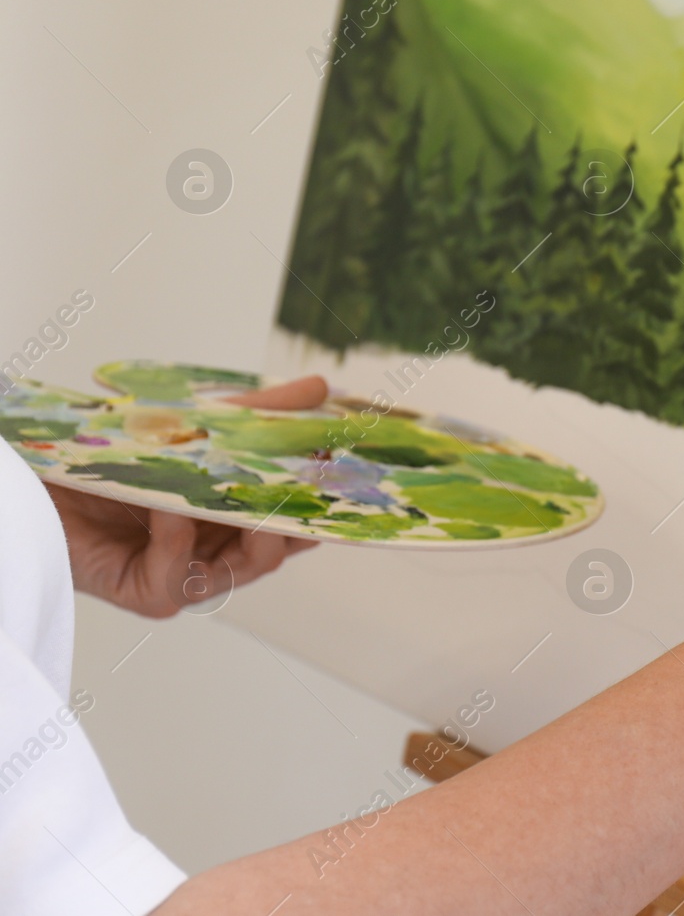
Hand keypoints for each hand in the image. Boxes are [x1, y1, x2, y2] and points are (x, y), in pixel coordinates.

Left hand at [49, 376, 329, 617]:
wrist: (43, 478)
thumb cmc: (120, 458)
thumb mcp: (201, 426)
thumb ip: (260, 413)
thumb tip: (320, 386)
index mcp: (233, 521)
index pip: (291, 525)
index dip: (320, 509)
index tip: (344, 480)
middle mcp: (215, 553)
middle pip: (274, 551)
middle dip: (293, 524)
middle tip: (307, 492)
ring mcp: (184, 577)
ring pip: (240, 571)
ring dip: (246, 534)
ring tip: (249, 500)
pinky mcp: (147, 592)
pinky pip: (176, 574)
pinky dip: (178, 541)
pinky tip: (173, 507)